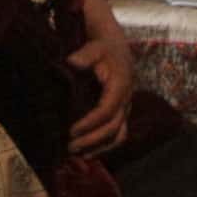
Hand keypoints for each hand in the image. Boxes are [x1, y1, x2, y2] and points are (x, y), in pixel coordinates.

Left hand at [67, 0, 136, 156]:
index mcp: (121, 83)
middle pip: (114, 127)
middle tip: (69, 147)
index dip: (90, 123)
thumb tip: (72, 62)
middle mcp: (126, 98)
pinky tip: (88, 152)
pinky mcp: (122, 110)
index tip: (71, 131)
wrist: (113, 42)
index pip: (107, 110)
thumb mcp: (93, 45)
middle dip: (92, 140)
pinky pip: (118, 133)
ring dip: (100, 147)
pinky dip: (105, 145)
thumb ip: (84, 55)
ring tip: (79, 155)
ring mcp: (126, 106)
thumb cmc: (101, 44)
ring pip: (119, 134)